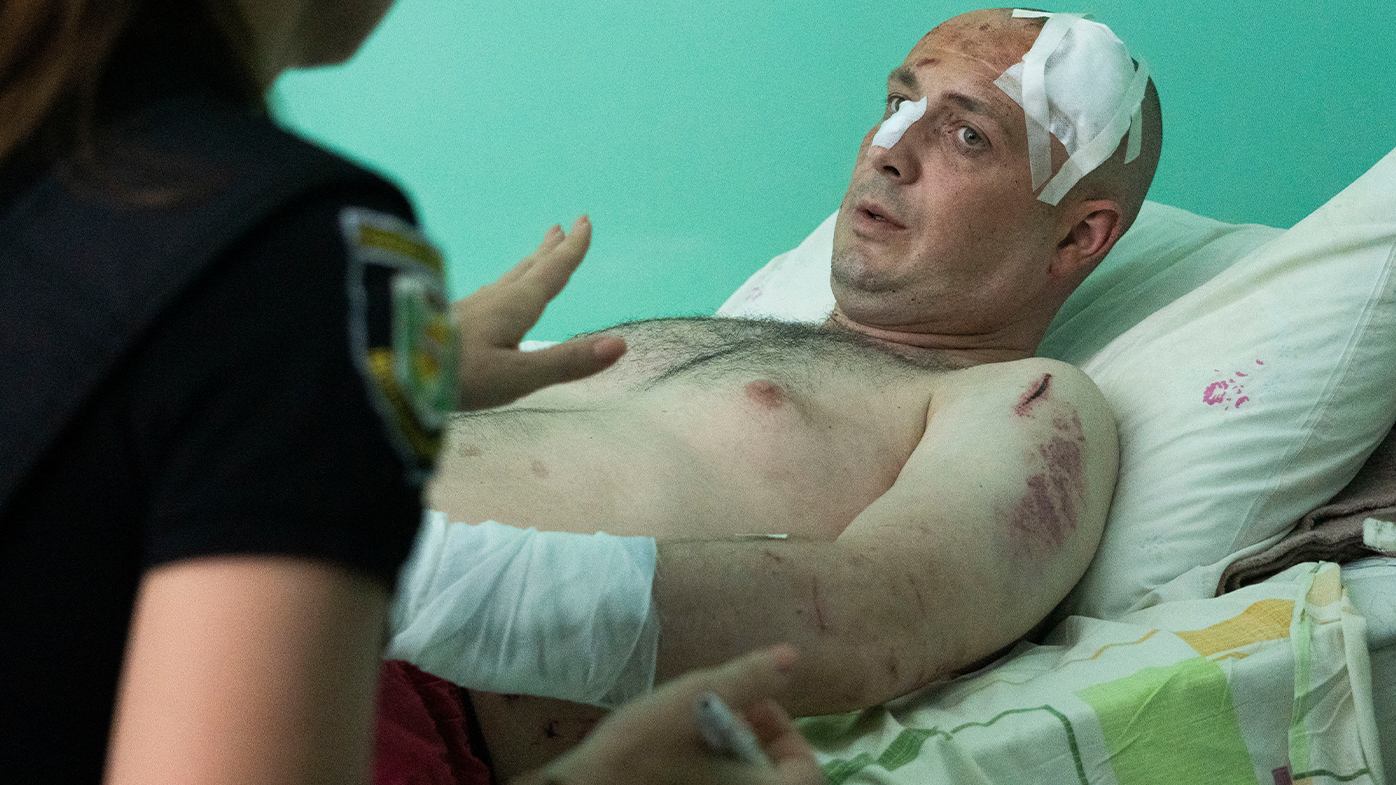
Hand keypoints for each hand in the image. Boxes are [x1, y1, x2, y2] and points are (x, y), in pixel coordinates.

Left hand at [453, 216, 625, 410]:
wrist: (387, 368)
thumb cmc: (456, 376)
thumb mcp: (518, 376)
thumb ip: (567, 361)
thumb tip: (620, 344)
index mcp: (515, 306)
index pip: (551, 273)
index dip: (571, 251)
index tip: (584, 222)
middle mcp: (494, 298)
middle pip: (529, 268)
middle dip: (549, 250)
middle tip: (563, 227)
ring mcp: (470, 307)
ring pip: (508, 278)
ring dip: (528, 263)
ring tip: (538, 253)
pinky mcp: (450, 318)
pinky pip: (491, 292)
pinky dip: (506, 284)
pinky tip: (495, 296)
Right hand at [518, 646, 824, 784]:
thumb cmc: (645, 749)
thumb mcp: (698, 698)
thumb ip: (749, 678)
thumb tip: (792, 656)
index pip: (808, 772)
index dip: (788, 734)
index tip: (755, 706)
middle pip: (775, 778)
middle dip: (757, 740)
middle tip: (726, 713)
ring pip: (745, 784)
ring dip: (734, 755)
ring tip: (701, 726)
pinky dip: (714, 774)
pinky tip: (684, 752)